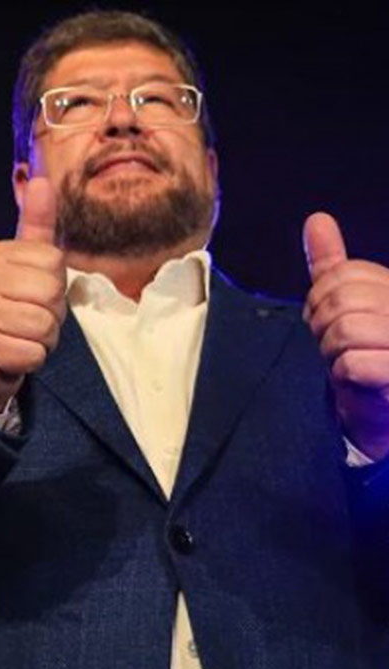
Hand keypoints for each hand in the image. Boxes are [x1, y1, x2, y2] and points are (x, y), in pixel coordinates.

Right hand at [0, 176, 66, 414]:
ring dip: (41, 340)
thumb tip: (40, 180)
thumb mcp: (23, 264)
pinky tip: (12, 355)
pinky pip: (34, 353)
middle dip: (50, 315)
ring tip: (19, 337)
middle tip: (26, 320)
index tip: (31, 295)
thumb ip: (36, 225)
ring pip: (44, 326)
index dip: (54, 286)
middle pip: (51, 294)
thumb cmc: (7, 308)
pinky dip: (30, 360)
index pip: (55, 263)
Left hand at [304, 212, 388, 460]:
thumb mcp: (352, 304)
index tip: (331, 321)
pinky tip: (359, 381)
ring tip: (350, 363)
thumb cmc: (367, 356)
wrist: (382, 417)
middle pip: (343, 298)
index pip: (344, 274)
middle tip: (339, 346)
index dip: (322, 298)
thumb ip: (335, 266)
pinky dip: (345, 375)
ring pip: (346, 329)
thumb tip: (316, 220)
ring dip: (333, 351)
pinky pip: (353, 363)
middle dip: (325, 325)